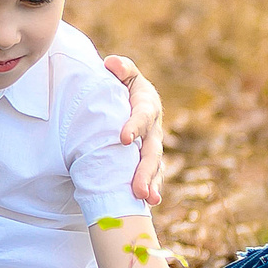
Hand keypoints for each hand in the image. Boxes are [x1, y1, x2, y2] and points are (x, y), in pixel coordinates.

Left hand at [106, 55, 165, 203]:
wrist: (128, 98)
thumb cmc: (122, 84)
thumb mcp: (123, 73)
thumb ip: (121, 68)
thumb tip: (112, 64)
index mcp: (146, 105)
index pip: (141, 116)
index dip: (134, 126)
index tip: (123, 138)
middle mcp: (153, 129)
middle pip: (151, 151)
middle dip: (145, 170)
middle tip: (137, 189)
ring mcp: (152, 145)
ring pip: (154, 167)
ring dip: (151, 184)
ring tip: (147, 200)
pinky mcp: (148, 158)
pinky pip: (152, 175)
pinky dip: (151, 188)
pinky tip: (149, 202)